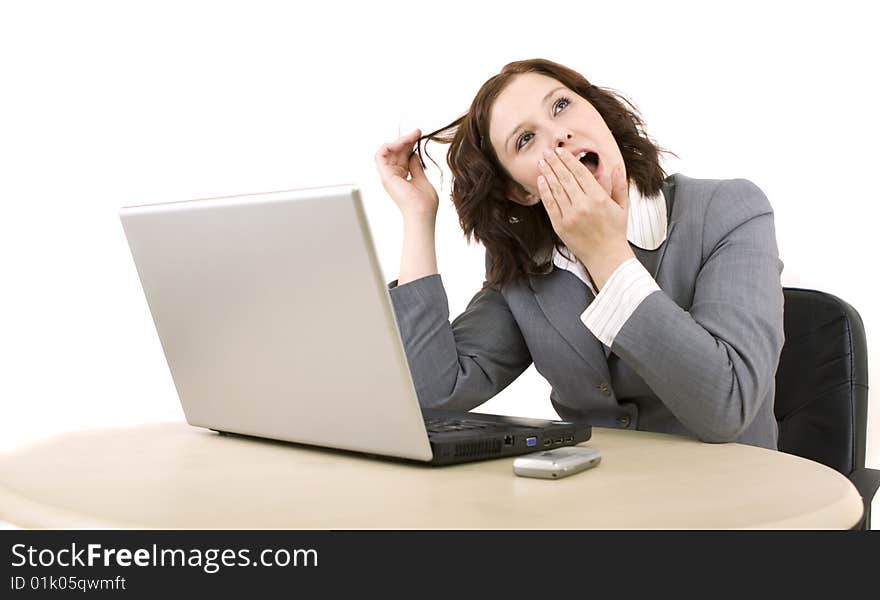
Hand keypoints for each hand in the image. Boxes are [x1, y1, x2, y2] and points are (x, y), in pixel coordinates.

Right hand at [374, 129, 438, 218]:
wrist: (422, 213)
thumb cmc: (424, 203)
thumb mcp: (422, 179)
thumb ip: (416, 167)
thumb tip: (414, 154)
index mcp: (401, 177)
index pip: (402, 156)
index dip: (409, 144)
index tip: (419, 135)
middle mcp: (393, 176)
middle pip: (396, 152)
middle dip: (406, 140)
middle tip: (417, 132)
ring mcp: (388, 175)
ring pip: (388, 150)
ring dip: (399, 141)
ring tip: (412, 137)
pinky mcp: (385, 175)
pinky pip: (380, 155)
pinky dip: (389, 145)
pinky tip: (402, 142)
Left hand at [537, 147, 634, 289]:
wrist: (606, 256)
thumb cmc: (614, 232)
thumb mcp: (622, 206)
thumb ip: (618, 185)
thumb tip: (616, 166)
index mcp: (598, 198)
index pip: (580, 173)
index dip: (568, 160)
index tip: (561, 152)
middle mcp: (583, 205)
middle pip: (565, 178)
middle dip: (555, 163)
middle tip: (547, 152)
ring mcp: (570, 216)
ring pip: (555, 189)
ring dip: (547, 173)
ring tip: (542, 162)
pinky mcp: (560, 226)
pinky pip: (550, 205)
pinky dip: (544, 191)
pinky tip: (541, 181)